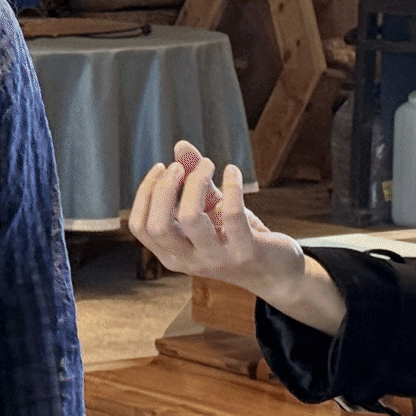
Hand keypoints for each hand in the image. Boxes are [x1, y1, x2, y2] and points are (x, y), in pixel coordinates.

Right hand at [127, 140, 306, 300]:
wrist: (274, 270)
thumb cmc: (235, 236)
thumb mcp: (210, 207)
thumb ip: (192, 179)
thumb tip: (180, 145)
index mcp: (172, 254)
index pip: (141, 227)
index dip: (146, 193)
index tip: (162, 167)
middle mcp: (189, 261)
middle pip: (158, 226)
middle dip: (164, 188)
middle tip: (179, 167)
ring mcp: (217, 259)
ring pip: (191, 219)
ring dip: (196, 182)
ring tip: (208, 164)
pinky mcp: (245, 252)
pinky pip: (232, 215)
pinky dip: (231, 186)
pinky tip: (233, 171)